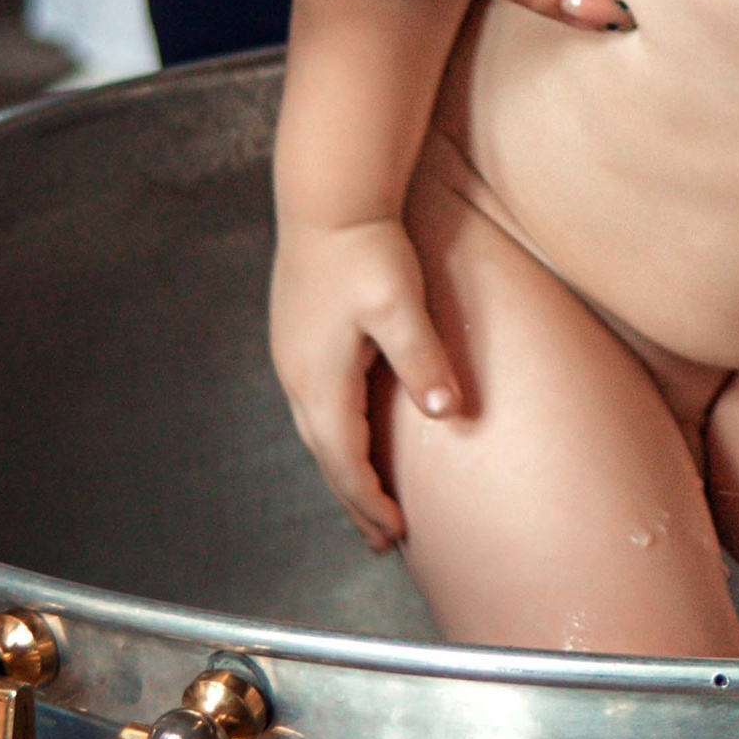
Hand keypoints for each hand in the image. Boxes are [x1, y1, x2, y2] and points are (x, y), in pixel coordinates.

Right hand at [270, 213, 460, 548]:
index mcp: (320, 379)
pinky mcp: (298, 339)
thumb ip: (422, 358)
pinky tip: (350, 438)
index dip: (369, 503)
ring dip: (342, 471)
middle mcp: (296, 377)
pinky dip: (334, 438)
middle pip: (326, 457)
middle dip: (354, 502)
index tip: (396, 535)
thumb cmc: (364, 247)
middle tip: (382, 541)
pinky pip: (315, 408)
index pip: (344, 462)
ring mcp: (292, 358)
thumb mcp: (399, 304)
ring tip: (366, 502)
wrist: (328, 196)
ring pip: (317, 434)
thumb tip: (446, 411)